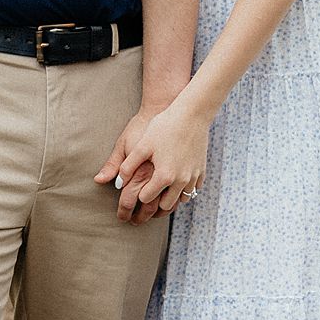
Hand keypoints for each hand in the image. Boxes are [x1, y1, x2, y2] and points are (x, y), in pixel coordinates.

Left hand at [104, 99, 208, 215]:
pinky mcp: (202, 170)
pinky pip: (194, 189)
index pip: (146, 198)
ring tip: (161, 192)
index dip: (137, 197)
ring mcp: (193, 177)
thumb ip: (128, 166)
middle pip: (165, 206)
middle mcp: (180, 181)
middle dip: (154, 204)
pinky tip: (177, 181)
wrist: (192, 113)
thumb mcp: (142, 145)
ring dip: (172, 198)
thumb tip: (117, 184)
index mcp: (163, 176)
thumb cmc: (164, 126)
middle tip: (146, 199)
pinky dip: (185, 189)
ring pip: (182, 200)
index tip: (132, 195)